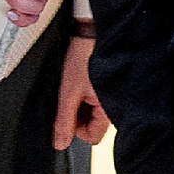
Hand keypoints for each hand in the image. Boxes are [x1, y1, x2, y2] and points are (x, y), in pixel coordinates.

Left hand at [51, 35, 106, 149]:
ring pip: (92, 111)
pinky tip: (80, 79)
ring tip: (75, 84)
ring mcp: (111, 94)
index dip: (75, 130)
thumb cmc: (86, 55)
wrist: (92, 29)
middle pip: (91, 124)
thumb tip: (59, 143)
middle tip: (70, 96)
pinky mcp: (107, 83)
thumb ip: (64, 120)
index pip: (92, 137)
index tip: (66, 115)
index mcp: (109, 110)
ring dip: (80, 102)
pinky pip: (95, 97)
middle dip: (77, 114)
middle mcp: (114, 105)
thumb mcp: (69, 91)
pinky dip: (85, 92)